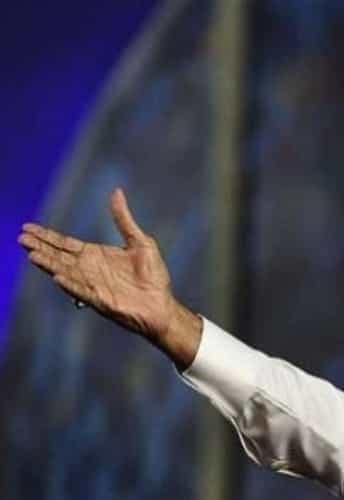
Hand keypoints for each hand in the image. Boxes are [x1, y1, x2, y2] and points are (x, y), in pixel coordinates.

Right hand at [18, 188, 201, 366]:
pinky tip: (57, 275)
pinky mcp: (99, 299)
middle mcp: (89, 269)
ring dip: (48, 264)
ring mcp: (92, 284)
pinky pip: (81, 291)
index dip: (47, 236)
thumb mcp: (141, 241)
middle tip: (21, 238)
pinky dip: (70, 284)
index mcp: (96, 255)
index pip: (65, 243)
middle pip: (58, 255)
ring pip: (64, 271)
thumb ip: (124, 219)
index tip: (28, 227)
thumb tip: (117, 192)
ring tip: (32, 254)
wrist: (162, 305)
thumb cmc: (153, 276)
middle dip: (40, 246)